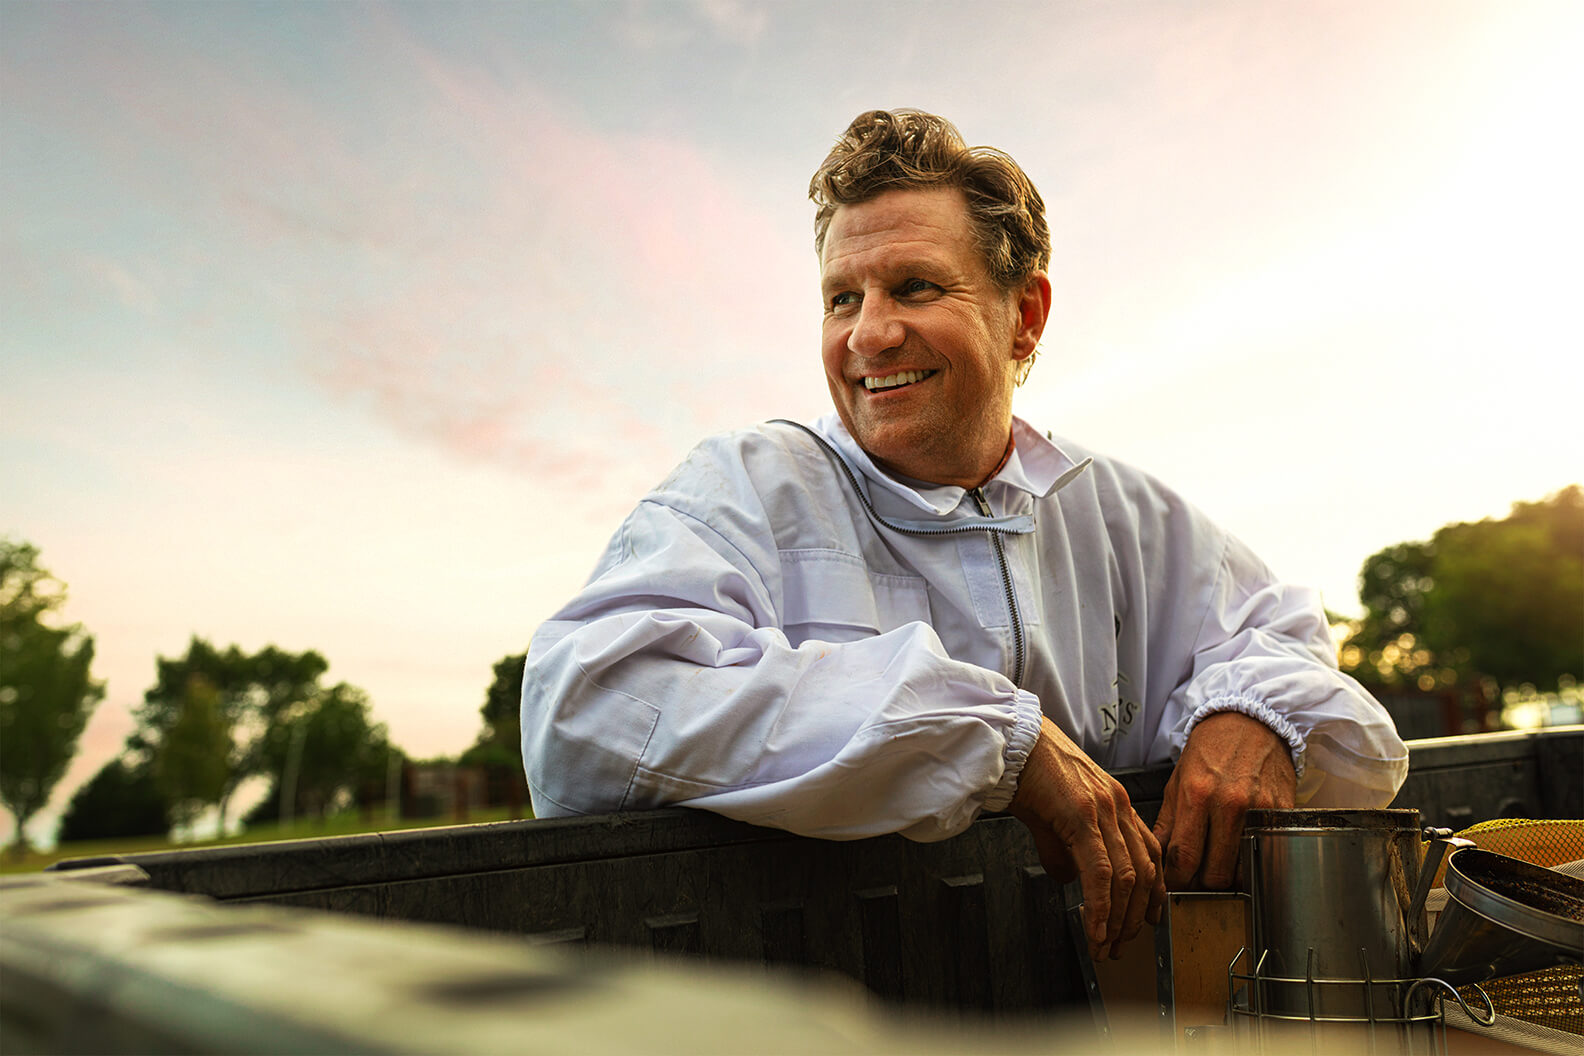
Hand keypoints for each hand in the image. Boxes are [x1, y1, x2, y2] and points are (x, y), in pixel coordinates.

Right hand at [1010, 716, 1164, 959]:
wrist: (1011, 740)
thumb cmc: (1029, 769)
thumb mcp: (1054, 815)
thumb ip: (1066, 848)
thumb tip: (1068, 878)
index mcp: (1117, 803)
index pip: (1149, 856)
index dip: (1151, 894)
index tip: (1145, 921)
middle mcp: (1119, 805)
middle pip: (1145, 873)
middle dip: (1134, 917)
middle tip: (1121, 944)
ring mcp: (1105, 809)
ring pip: (1128, 877)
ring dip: (1118, 919)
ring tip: (1105, 944)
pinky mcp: (1083, 814)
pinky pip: (1101, 871)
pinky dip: (1100, 906)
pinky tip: (1094, 927)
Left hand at [1152, 711, 1296, 889]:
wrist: (1250, 721)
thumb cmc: (1212, 748)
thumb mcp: (1178, 779)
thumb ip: (1168, 821)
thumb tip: (1156, 856)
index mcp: (1197, 795)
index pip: (1183, 858)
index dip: (1177, 881)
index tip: (1174, 884)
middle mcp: (1228, 804)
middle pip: (1215, 874)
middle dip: (1202, 884)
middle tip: (1196, 879)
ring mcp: (1258, 810)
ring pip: (1243, 871)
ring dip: (1230, 878)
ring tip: (1218, 868)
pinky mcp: (1281, 812)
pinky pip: (1265, 853)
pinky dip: (1252, 862)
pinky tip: (1241, 854)